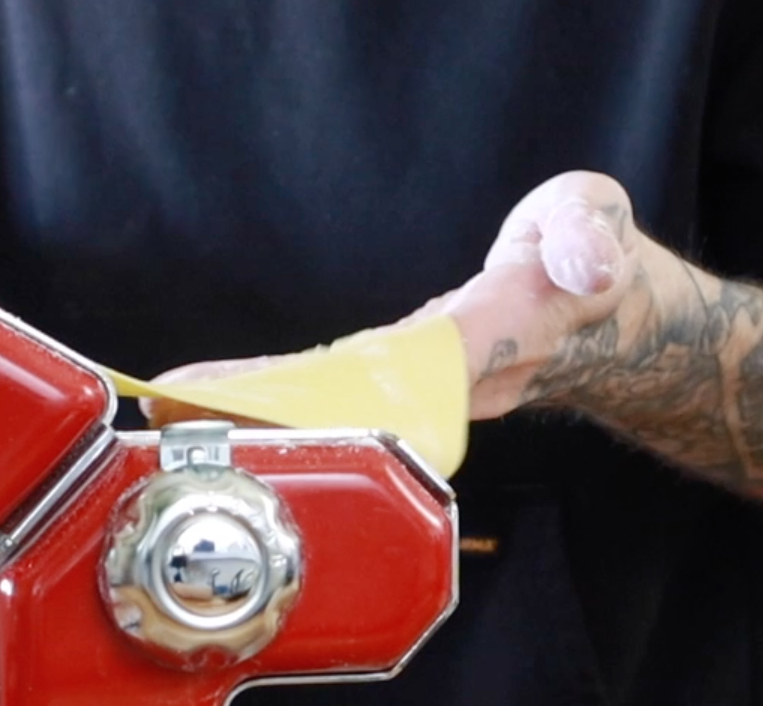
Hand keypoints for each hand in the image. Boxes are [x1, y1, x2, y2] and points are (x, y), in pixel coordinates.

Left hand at [143, 171, 651, 426]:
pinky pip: (319, 402)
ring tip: (169, 414)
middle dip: (269, 424)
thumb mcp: (593, 225)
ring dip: (251, 422)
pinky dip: (263, 404)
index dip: (345, 390)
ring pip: (327, 419)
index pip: (410, 374)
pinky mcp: (390, 391)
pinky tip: (204, 402)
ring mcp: (414, 396)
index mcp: (491, 346)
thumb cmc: (582, 260)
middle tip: (184, 417)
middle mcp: (441, 389)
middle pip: (349, 417)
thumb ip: (586, 239)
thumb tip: (582, 264)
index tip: (277, 406)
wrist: (587, 315)